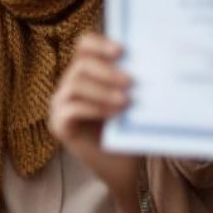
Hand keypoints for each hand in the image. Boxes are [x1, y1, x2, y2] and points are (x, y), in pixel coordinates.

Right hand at [48, 33, 140, 197]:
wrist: (124, 169)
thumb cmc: (129, 130)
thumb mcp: (133, 100)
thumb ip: (134, 80)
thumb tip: (153, 59)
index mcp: (86, 71)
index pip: (84, 44)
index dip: (100, 44)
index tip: (122, 51)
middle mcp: (69, 84)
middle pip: (80, 64)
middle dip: (107, 71)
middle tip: (131, 82)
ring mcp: (60, 104)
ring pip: (75, 85)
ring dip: (102, 91)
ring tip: (126, 102)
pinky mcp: (58, 125)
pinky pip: (70, 109)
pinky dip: (94, 108)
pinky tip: (113, 115)